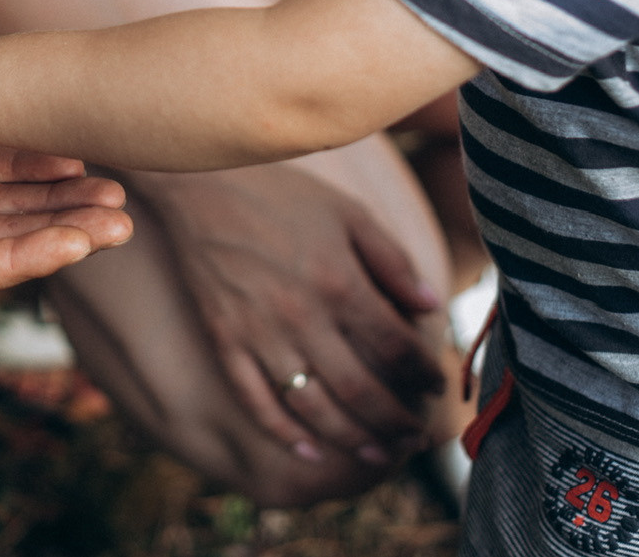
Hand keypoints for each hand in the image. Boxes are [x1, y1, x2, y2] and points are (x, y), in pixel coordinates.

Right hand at [137, 164, 444, 463]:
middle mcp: (302, 315)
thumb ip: (392, 260)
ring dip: (351, 439)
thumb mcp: (348, 213)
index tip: (436, 385)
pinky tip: (309, 452)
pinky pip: (255, 401)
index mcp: (338, 280)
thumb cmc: (282, 194)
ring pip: (313, 406)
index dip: (423, 372)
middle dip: (396, 421)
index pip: (396, 345)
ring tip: (380, 455)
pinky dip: (283, 434)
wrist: (201, 183)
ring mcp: (259, 333)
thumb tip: (431, 304)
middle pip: (360, 388)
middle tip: (417, 438)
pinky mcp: (224, 340)